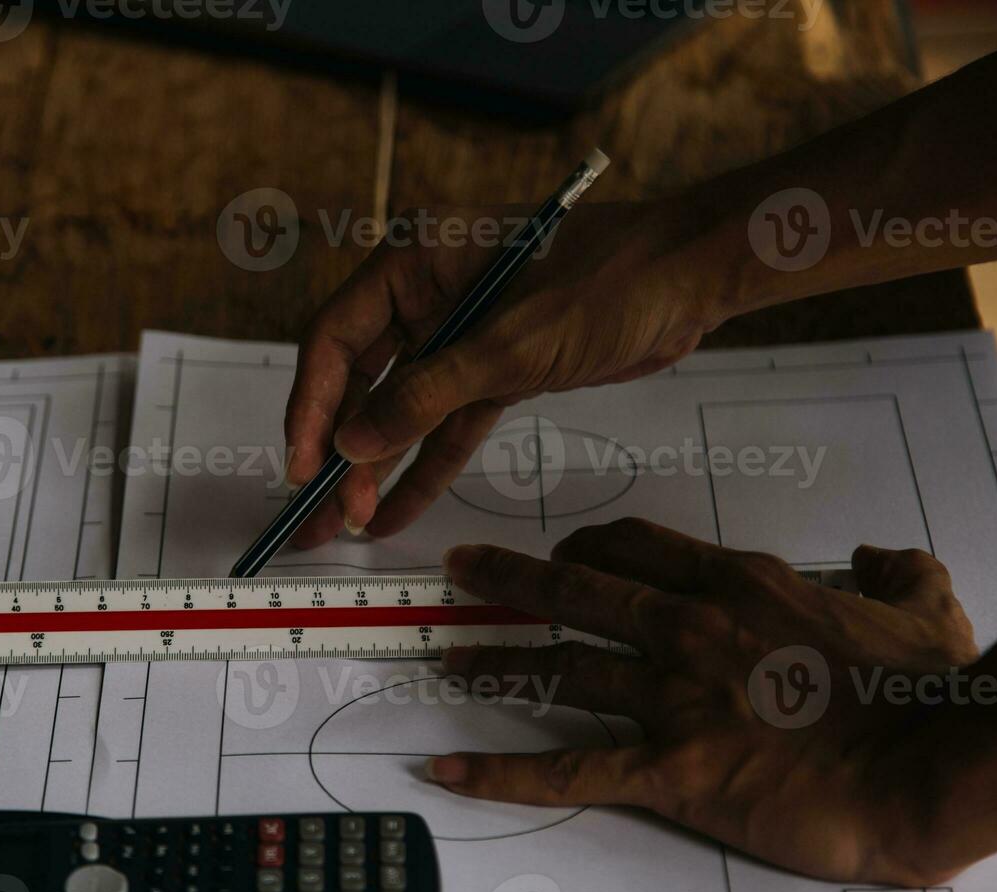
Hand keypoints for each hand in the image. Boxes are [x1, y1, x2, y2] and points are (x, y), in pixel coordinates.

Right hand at [283, 202, 720, 546]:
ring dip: (376, 468)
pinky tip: (395, 512)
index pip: (336, 336)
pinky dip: (426, 467)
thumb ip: (426, 395)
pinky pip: (449, 425)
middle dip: (339, 449)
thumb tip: (350, 445)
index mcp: (415, 258)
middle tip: (317, 515)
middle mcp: (427, 293)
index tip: (302, 467)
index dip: (312, 406)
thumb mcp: (510, 345)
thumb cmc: (608, 283)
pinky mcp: (497, 370)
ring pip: (402, 411)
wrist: (694, 277)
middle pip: (361, 379)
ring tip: (345, 527)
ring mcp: (461, 335)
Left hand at [427, 518, 984, 885]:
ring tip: (448, 656)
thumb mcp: (926, 606)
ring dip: (496, 662)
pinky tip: (449, 770)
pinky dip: (502, 772)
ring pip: (558, 668)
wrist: (928, 764)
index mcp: (737, 583)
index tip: (563, 552)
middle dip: (509, 577)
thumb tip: (882, 557)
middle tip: (462, 571)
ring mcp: (673, 695)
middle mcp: (688, 626)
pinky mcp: (672, 767)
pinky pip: (569, 769)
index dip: (585, 545)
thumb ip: (897, 570)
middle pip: (574, 589)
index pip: (632, 545)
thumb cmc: (927, 691)